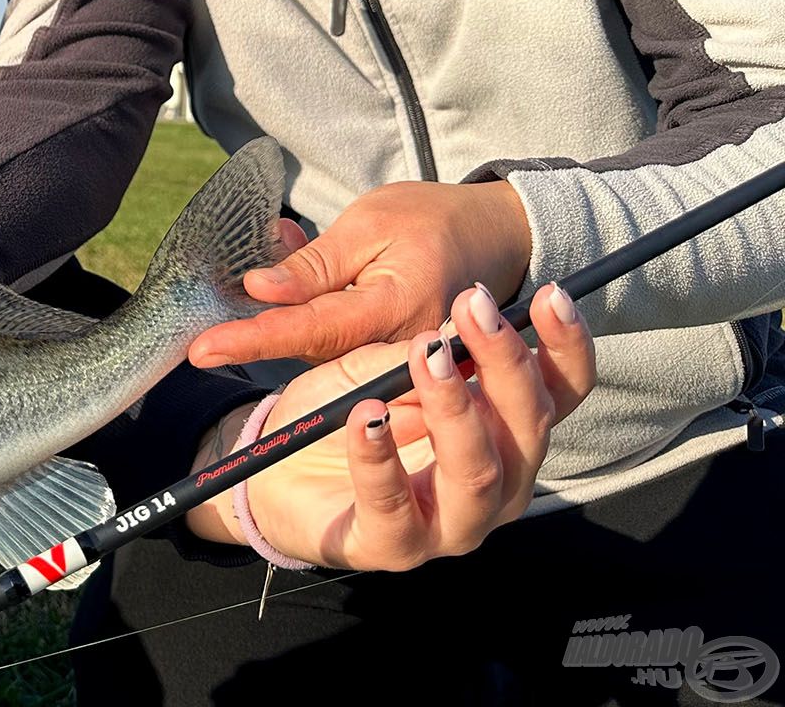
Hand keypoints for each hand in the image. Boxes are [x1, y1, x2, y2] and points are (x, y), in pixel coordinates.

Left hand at [188, 180, 532, 367]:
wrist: (493, 237)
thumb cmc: (432, 220)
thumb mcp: (369, 223)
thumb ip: (315, 264)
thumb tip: (257, 289)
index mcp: (398, 307)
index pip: (312, 329)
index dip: (254, 338)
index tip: (202, 349)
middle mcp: (404, 349)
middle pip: (313, 349)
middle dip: (257, 333)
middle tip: (211, 321)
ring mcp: (404, 362)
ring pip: (323, 353)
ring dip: (281, 324)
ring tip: (264, 275)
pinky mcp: (397, 362)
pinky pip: (341, 350)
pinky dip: (306, 323)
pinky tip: (288, 289)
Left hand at [188, 280, 596, 569]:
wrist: (278, 472)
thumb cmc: (344, 414)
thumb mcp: (380, 369)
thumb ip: (420, 357)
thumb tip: (454, 332)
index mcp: (504, 437)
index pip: (557, 396)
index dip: (564, 348)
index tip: (551, 295)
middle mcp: (495, 485)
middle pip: (527, 429)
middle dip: (505, 363)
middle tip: (472, 309)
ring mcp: (449, 524)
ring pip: (476, 473)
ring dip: (453, 407)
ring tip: (427, 357)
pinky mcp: (392, 548)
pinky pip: (392, 503)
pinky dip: (378, 457)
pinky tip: (365, 417)